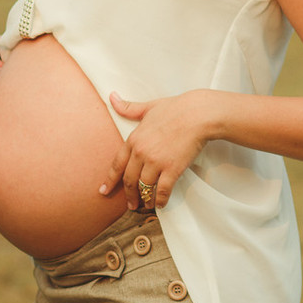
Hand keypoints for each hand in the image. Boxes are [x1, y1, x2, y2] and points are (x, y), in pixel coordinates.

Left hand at [99, 90, 214, 209]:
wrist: (198, 114)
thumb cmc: (175, 109)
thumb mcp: (148, 107)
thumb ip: (129, 108)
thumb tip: (112, 97)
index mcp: (134, 139)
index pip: (117, 164)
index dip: (110, 180)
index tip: (104, 191)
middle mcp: (141, 152)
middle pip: (129, 180)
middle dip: (128, 195)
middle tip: (130, 205)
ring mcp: (156, 162)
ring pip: (144, 187)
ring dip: (144, 200)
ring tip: (145, 206)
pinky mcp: (172, 169)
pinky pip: (162, 190)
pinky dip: (160, 200)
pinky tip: (160, 204)